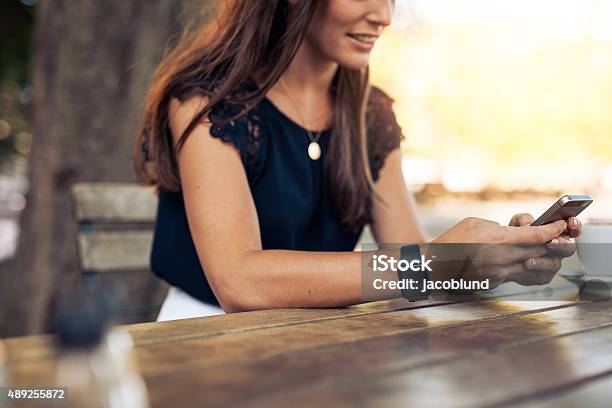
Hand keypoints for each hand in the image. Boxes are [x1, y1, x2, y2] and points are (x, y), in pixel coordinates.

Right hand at [427, 217, 568, 289]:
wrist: (433, 265)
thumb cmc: (451, 240)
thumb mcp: (475, 223)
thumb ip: (499, 227)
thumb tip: (514, 231)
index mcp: (499, 240)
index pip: (538, 236)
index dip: (553, 230)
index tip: (561, 225)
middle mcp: (503, 259)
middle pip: (541, 252)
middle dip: (551, 243)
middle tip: (553, 237)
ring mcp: (500, 274)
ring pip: (534, 267)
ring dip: (540, 258)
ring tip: (535, 251)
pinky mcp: (495, 283)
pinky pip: (516, 275)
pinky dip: (520, 266)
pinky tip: (513, 260)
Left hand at [507, 213, 578, 285]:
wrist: (501, 254)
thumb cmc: (513, 235)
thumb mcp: (517, 222)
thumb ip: (524, 219)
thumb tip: (529, 224)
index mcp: (557, 233)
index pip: (573, 229)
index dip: (575, 226)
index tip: (570, 222)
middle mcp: (558, 249)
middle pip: (568, 249)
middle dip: (561, 245)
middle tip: (550, 242)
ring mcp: (552, 264)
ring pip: (554, 264)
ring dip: (543, 262)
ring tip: (530, 259)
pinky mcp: (542, 277)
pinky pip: (542, 276)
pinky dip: (534, 271)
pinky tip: (524, 266)